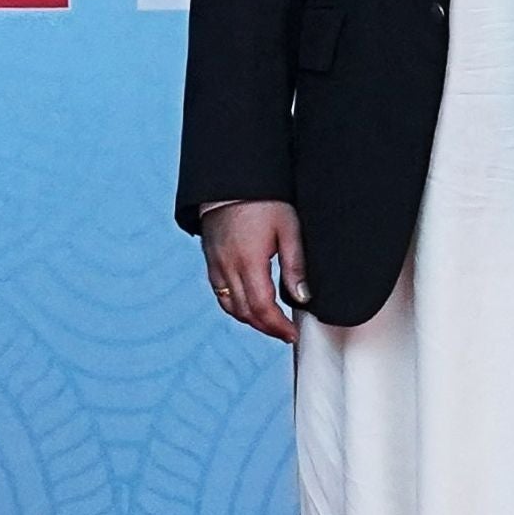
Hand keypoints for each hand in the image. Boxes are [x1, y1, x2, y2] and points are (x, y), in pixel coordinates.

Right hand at [200, 200, 308, 342]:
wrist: (230, 180)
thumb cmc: (263, 200)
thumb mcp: (288, 229)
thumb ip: (295, 266)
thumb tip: (302, 298)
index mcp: (249, 263)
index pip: (262, 309)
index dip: (277, 327)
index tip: (291, 334)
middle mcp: (228, 268)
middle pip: (245, 313)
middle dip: (266, 328)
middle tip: (285, 333)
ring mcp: (216, 265)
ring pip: (230, 307)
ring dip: (250, 320)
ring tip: (270, 323)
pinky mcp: (211, 260)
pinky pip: (220, 293)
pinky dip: (235, 307)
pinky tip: (249, 306)